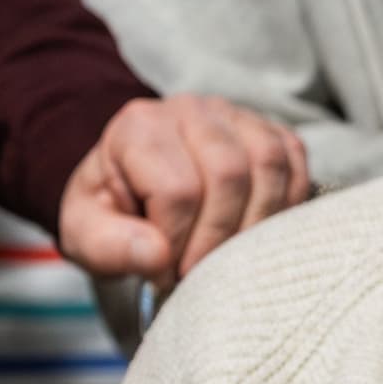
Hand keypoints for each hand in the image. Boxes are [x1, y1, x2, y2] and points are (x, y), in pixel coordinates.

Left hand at [51, 96, 309, 290]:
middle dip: (218, 238)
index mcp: (138, 127)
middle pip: (230, 174)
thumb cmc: (112, 213)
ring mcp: (237, 116)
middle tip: (200, 273)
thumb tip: (157, 256)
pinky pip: (296, 164)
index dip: (176, 242)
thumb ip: (110, 246)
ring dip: (257, 226)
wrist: (136, 188)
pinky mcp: (272, 132)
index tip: (164, 272)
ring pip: (269, 164)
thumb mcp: (87, 234)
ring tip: (230, 258)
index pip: (177, 189)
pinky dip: (286, 206)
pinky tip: (258, 234)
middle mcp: (191, 110)